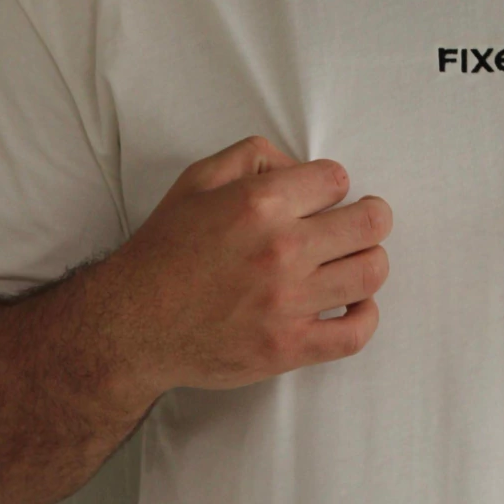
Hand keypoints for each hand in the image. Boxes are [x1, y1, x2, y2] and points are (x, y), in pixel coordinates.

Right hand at [99, 137, 392, 394]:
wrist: (131, 324)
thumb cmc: (166, 250)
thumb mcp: (197, 180)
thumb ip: (254, 157)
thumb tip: (301, 166)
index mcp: (259, 203)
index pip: (337, 179)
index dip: (333, 184)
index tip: (324, 198)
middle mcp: (280, 249)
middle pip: (370, 223)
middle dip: (370, 217)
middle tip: (361, 222)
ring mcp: (288, 302)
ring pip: (371, 273)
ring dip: (371, 261)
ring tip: (355, 260)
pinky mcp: (289, 347)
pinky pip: (356, 333)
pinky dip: (366, 315)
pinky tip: (354, 304)